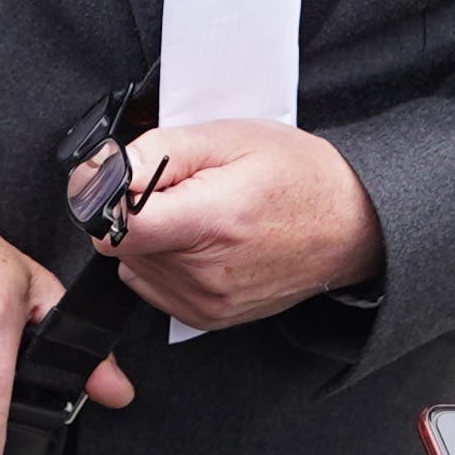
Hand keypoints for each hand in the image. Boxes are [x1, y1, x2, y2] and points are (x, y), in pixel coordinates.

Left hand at [93, 117, 380, 329]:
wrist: (350, 225)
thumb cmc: (298, 177)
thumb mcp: (228, 137)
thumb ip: (158, 151)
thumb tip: (104, 168)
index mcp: (211, 222)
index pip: (117, 228)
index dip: (106, 199)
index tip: (119, 181)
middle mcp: (206, 273)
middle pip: (123, 245)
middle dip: (137, 212)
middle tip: (181, 188)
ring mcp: (207, 302)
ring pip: (135, 266)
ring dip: (152, 238)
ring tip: (198, 213)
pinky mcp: (208, 318)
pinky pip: (154, 286)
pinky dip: (165, 262)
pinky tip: (200, 240)